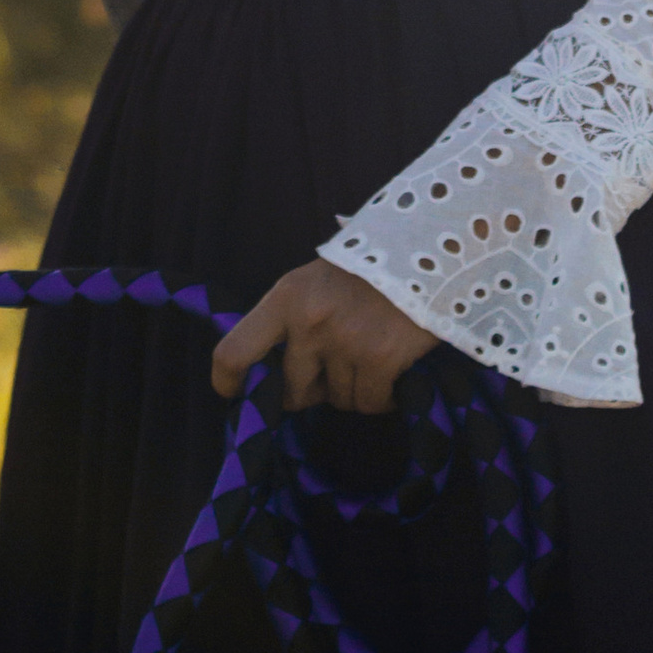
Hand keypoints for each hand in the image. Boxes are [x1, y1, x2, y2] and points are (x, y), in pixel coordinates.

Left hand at [212, 261, 437, 415]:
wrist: (424, 250)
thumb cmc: (364, 271)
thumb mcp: (314, 282)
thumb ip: (291, 322)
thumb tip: (278, 378)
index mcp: (285, 298)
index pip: (235, 351)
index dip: (229, 381)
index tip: (235, 395)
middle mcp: (309, 322)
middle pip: (293, 391)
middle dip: (313, 391)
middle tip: (334, 371)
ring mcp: (345, 341)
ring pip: (339, 400)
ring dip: (354, 390)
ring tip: (371, 356)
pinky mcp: (381, 359)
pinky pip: (372, 403)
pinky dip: (384, 396)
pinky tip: (394, 371)